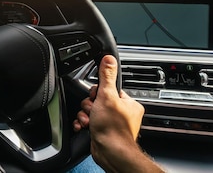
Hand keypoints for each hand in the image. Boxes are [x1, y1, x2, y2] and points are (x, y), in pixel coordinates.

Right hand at [73, 55, 160, 171]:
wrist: (109, 152)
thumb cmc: (113, 129)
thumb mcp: (107, 96)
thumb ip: (106, 77)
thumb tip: (108, 59)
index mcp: (128, 103)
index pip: (109, 89)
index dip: (98, 92)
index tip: (96, 96)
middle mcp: (122, 113)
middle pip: (97, 100)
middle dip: (90, 105)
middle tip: (93, 110)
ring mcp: (112, 123)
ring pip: (91, 111)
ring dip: (85, 115)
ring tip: (89, 121)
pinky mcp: (102, 131)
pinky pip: (89, 122)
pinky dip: (84, 123)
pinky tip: (85, 126)